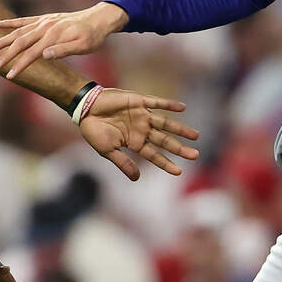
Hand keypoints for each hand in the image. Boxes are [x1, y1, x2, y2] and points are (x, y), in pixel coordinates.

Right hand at [0, 2, 128, 77]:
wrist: (99, 19)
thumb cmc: (93, 36)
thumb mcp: (83, 46)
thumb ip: (63, 50)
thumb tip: (44, 55)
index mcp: (53, 36)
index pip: (32, 53)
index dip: (19, 65)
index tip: (9, 75)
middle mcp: (46, 27)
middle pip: (21, 42)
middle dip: (7, 54)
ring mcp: (44, 21)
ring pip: (19, 31)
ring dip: (4, 40)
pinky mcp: (44, 18)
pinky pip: (24, 20)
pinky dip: (11, 23)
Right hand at [76, 88, 199, 179]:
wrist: (85, 109)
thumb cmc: (94, 131)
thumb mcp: (108, 151)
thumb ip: (123, 163)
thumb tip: (137, 179)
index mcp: (134, 142)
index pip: (154, 155)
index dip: (166, 163)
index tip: (179, 172)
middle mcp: (141, 130)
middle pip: (164, 141)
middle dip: (179, 148)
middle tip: (196, 155)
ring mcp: (141, 115)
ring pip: (165, 123)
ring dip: (180, 129)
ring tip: (195, 136)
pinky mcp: (138, 102)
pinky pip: (157, 103)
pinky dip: (169, 105)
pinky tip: (182, 108)